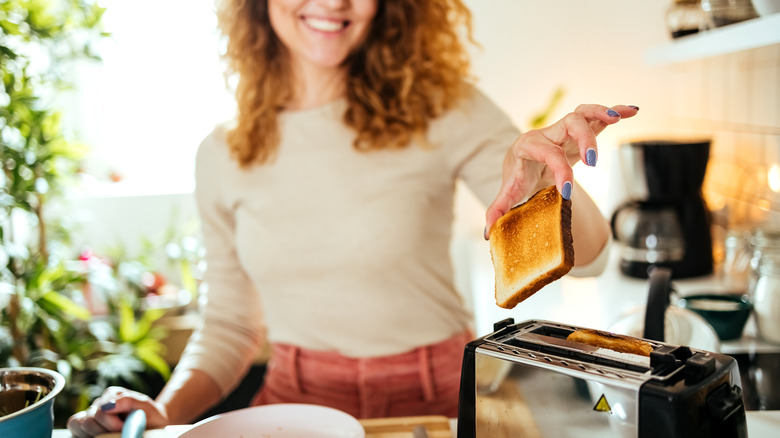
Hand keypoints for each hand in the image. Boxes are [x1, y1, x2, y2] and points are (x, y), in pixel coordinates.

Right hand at [66, 386, 169, 437]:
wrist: (153, 424)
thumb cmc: (149, 415)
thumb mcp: (144, 405)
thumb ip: (128, 400)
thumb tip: (106, 406)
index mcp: (111, 394)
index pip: (100, 412)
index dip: (112, 424)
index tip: (125, 428)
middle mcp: (99, 403)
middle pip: (88, 420)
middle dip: (105, 430)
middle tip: (121, 432)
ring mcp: (90, 415)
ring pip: (78, 426)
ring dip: (95, 433)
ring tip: (111, 434)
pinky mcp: (86, 428)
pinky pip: (75, 432)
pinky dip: (85, 435)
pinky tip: (99, 436)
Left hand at [484, 104, 638, 236]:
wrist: (523, 161)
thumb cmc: (518, 176)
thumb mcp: (509, 192)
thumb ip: (499, 209)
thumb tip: (490, 231)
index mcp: (528, 146)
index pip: (548, 153)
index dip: (560, 171)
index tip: (567, 192)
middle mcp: (547, 133)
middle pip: (569, 123)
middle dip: (583, 140)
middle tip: (592, 163)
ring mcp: (563, 130)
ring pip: (582, 113)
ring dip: (599, 114)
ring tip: (616, 119)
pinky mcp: (578, 131)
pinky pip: (596, 117)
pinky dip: (615, 111)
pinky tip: (631, 111)